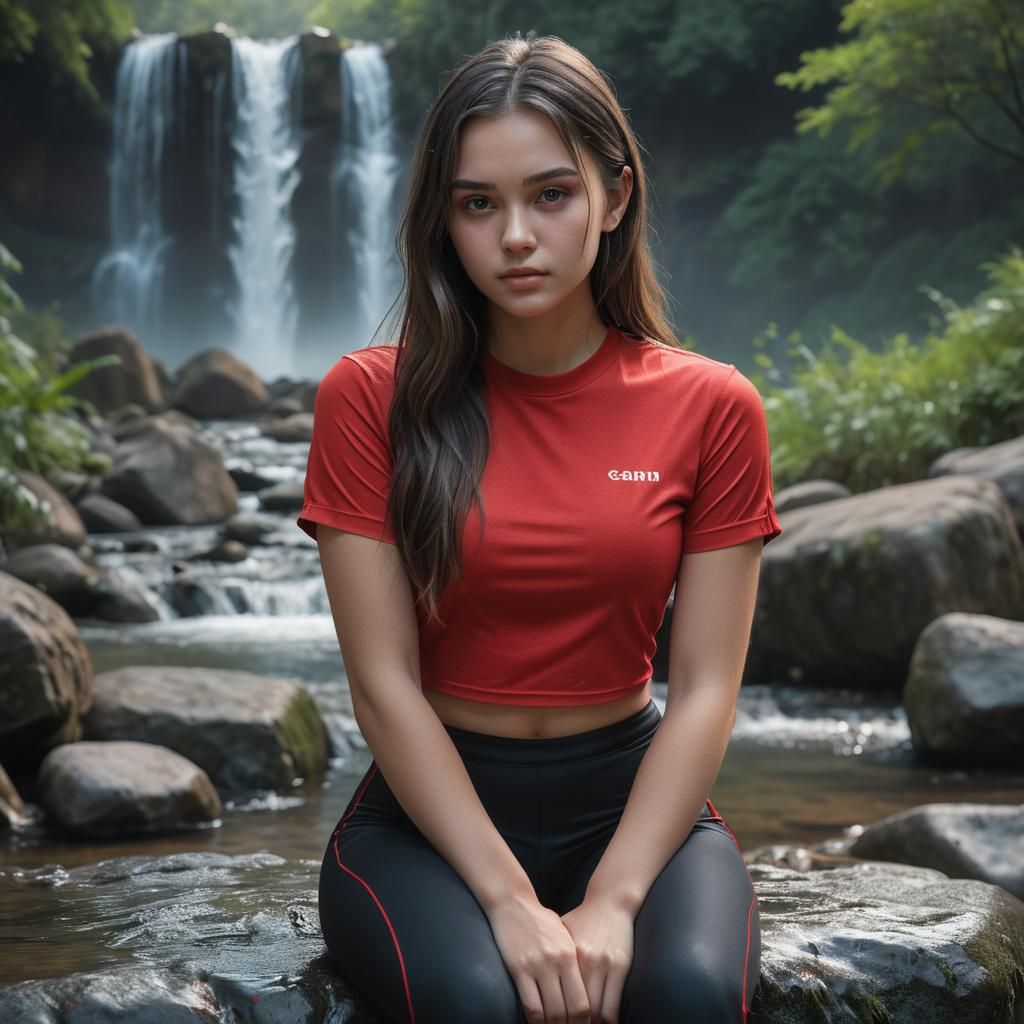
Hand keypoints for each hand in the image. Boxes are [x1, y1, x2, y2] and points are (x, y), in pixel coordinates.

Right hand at [486, 892, 592, 1021]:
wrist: (512, 901)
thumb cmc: (540, 919)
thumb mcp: (563, 935)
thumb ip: (573, 959)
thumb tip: (581, 987)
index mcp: (571, 955)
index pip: (584, 1001)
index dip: (585, 1022)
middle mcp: (557, 962)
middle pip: (569, 1011)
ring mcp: (537, 966)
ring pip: (550, 1013)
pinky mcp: (518, 968)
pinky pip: (529, 1005)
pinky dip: (535, 1020)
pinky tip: (537, 1023)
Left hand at [559, 896, 634, 1023]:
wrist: (609, 901)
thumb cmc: (582, 918)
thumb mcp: (561, 933)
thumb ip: (551, 954)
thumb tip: (533, 976)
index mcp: (563, 954)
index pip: (555, 997)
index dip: (552, 1018)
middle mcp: (581, 961)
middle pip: (574, 1009)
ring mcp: (601, 965)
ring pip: (594, 1012)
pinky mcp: (619, 967)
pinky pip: (613, 1005)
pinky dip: (608, 1021)